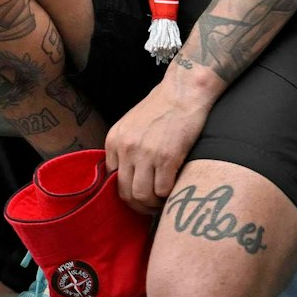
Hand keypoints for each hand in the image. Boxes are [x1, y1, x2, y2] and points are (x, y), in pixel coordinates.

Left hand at [103, 76, 214, 210]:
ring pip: (142, 196)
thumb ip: (125, 147)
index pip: (111, 180)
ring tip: (162, 201)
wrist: (184, 90)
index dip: (126, 191)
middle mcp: (126, 148)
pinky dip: (168, 196)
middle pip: (125, 193)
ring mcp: (145, 153)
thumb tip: (128, 174)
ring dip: (152, 204)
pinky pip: (162, 190)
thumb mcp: (132, 123)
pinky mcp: (167, 157)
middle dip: (138, 205)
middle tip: (150, 206)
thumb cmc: (162, 106)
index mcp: (114, 140)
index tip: (138, 195)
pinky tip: (173, 191)